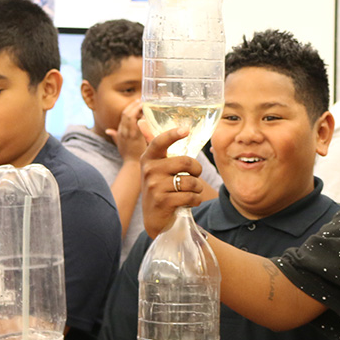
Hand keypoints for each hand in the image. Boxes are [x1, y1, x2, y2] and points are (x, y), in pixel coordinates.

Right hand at [108, 99, 147, 162]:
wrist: (131, 164)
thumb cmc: (128, 155)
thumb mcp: (119, 144)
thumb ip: (114, 136)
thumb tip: (108, 130)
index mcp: (119, 131)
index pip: (123, 116)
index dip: (129, 107)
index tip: (136, 102)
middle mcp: (122, 131)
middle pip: (126, 113)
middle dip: (133, 105)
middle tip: (140, 100)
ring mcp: (128, 133)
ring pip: (130, 116)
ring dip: (137, 108)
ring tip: (144, 103)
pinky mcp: (135, 136)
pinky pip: (137, 122)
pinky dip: (142, 116)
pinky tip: (147, 112)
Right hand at [139, 121, 203, 238]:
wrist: (155, 218)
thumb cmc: (161, 187)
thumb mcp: (156, 167)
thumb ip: (156, 147)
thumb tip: (141, 121)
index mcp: (149, 158)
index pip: (159, 141)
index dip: (172, 134)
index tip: (186, 130)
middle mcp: (149, 170)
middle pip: (186, 162)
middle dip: (197, 170)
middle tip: (195, 175)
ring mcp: (154, 186)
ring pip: (191, 181)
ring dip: (197, 188)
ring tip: (190, 191)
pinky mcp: (162, 201)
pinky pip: (191, 196)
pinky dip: (196, 200)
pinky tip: (189, 202)